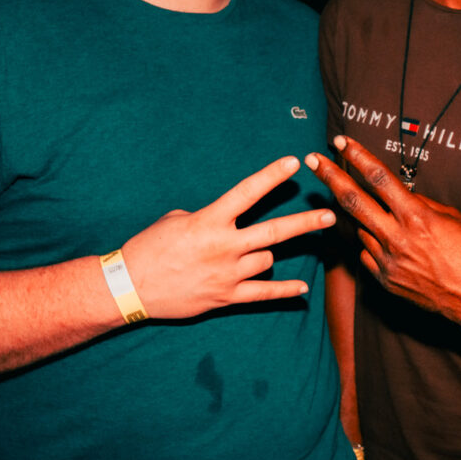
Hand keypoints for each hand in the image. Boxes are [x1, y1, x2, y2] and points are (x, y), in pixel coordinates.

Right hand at [120, 157, 333, 319]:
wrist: (129, 286)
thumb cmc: (149, 247)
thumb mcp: (175, 220)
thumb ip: (207, 217)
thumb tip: (226, 222)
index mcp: (209, 221)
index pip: (247, 192)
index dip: (272, 175)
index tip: (294, 162)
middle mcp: (224, 246)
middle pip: (275, 232)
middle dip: (306, 223)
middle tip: (330, 215)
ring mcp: (227, 274)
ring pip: (267, 260)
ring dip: (265, 254)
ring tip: (249, 254)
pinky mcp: (226, 297)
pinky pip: (263, 294)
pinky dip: (284, 292)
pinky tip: (303, 289)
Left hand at [307, 136, 460, 332]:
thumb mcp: (452, 218)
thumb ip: (420, 204)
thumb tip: (400, 193)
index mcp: (416, 216)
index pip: (379, 178)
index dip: (357, 156)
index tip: (341, 142)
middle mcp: (396, 237)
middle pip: (353, 200)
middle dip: (329, 176)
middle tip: (312, 160)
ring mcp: (387, 261)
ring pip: (360, 228)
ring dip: (365, 219)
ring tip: (388, 224)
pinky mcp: (384, 280)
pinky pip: (368, 254)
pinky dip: (375, 245)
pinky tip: (394, 249)